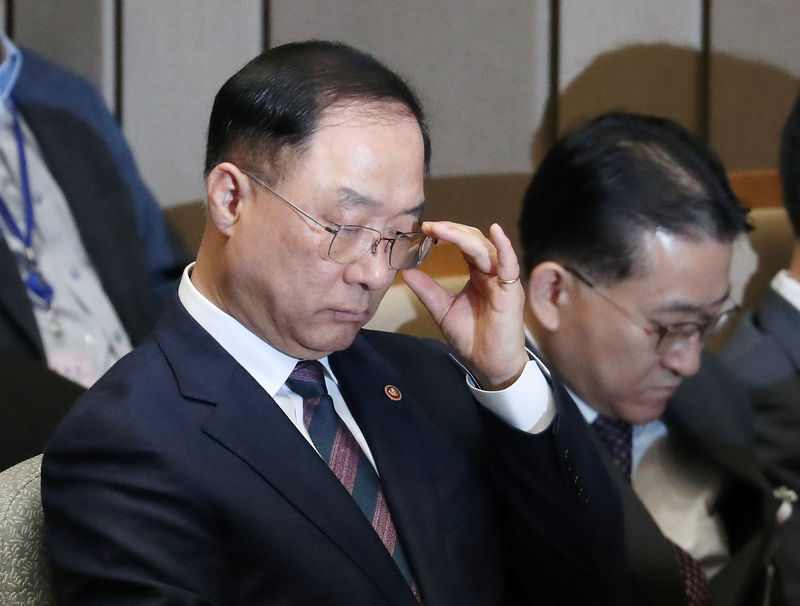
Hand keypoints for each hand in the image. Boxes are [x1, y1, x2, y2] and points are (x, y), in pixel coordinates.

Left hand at [401, 221, 527, 389]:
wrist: (488, 365)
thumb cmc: (471, 337)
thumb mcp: (442, 309)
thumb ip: (427, 290)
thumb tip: (406, 271)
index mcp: (478, 273)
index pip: (464, 244)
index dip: (446, 233)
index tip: (423, 228)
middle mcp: (492, 272)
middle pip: (474, 241)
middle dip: (451, 230)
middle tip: (428, 226)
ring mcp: (502, 280)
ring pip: (485, 249)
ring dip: (463, 236)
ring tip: (441, 229)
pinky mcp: (510, 292)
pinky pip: (509, 265)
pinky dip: (504, 247)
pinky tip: (495, 231)